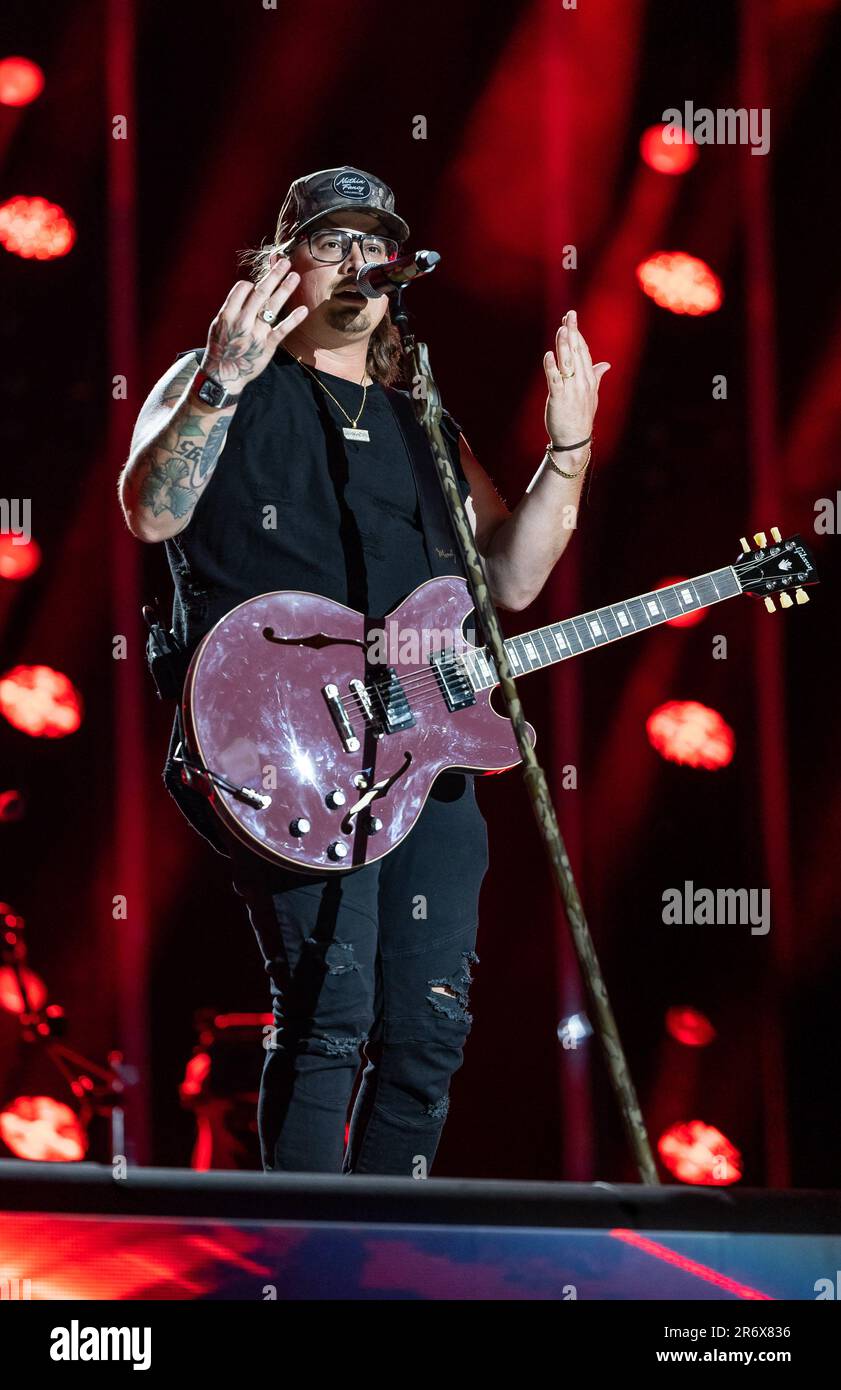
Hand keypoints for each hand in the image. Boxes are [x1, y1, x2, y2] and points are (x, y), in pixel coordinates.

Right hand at [200, 258, 308, 394]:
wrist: (223, 376)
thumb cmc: (221, 348)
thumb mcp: (219, 325)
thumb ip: (232, 308)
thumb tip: (247, 290)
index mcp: (228, 314)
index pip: (243, 289)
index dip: (251, 284)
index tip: (255, 284)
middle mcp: (243, 321)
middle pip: (260, 293)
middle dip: (274, 276)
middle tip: (286, 262)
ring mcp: (256, 333)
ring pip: (272, 307)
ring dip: (285, 289)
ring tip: (295, 276)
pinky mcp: (267, 346)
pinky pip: (282, 330)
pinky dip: (293, 319)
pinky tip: (304, 309)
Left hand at [543, 310, 609, 447]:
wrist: (575, 440)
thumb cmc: (581, 417)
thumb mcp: (592, 395)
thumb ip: (596, 376)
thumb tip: (605, 364)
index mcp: (589, 379)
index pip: (584, 351)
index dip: (577, 334)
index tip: (571, 319)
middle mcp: (582, 382)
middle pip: (576, 353)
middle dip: (573, 333)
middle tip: (569, 316)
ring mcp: (571, 390)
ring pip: (567, 363)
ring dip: (564, 345)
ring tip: (561, 329)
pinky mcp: (559, 398)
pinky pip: (555, 380)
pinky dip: (551, 367)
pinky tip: (548, 355)